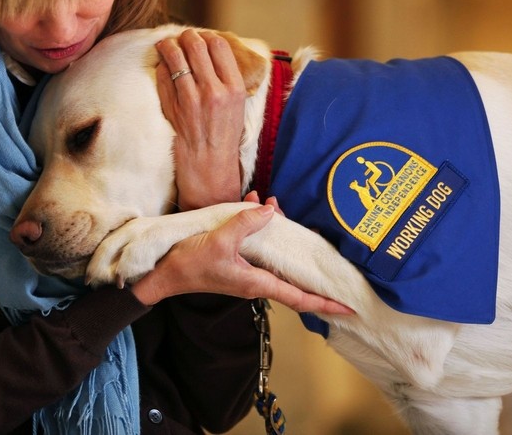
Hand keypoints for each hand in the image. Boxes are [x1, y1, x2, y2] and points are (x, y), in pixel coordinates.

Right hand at [130, 204, 353, 316]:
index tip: (347, 308)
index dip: (324, 303)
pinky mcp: (235, 261)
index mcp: (257, 282)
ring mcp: (246, 271)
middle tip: (318, 238)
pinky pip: (256, 244)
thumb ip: (245, 223)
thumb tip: (269, 211)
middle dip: (306, 256)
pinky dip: (257, 225)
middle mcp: (256, 280)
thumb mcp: (220, 240)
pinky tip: (252, 204)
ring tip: (275, 205)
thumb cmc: (191, 264)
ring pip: (274, 253)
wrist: (164, 273)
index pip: (299, 298)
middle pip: (292, 273)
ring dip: (278, 230)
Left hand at [156, 29, 244, 209]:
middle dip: (186, 36)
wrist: (209, 166)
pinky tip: (163, 65)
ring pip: (175, 57)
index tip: (201, 37)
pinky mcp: (173, 108)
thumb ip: (227, 77)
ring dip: (169, 46)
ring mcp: (191, 100)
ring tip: (166, 44)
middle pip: (196, 45)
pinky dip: (161, 66)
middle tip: (182, 37)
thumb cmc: (225, 134)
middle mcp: (214, 91)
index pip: (219, 45)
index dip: (207, 36)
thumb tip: (212, 48)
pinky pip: (163, 76)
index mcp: (234, 88)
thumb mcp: (238, 104)